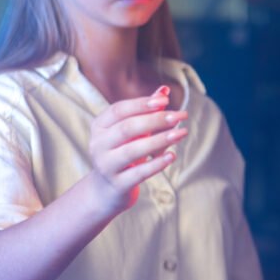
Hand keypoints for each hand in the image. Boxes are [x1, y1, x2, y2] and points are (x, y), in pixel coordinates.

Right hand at [87, 85, 187, 213]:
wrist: (107, 189)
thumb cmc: (123, 151)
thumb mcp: (133, 131)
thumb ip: (146, 111)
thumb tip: (163, 90)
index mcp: (99, 126)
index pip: (119, 110)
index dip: (142, 104)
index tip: (165, 100)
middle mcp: (98, 145)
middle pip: (127, 128)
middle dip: (156, 120)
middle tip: (180, 115)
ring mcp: (105, 166)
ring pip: (133, 150)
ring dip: (160, 140)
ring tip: (182, 133)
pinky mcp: (117, 184)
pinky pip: (138, 173)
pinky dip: (156, 164)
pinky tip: (172, 156)